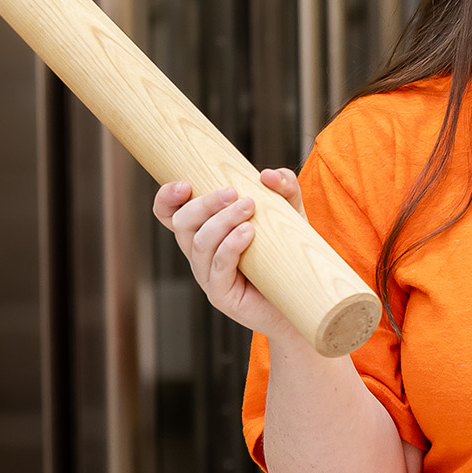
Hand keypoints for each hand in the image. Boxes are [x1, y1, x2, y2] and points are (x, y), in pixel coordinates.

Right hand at [152, 168, 308, 335]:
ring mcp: (208, 275)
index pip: (171, 214)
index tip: (184, 184)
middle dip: (204, 204)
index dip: (167, 199)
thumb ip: (283, 189)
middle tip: (233, 192)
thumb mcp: (289, 213)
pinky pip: (218, 267)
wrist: (305, 298)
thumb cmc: (289, 253)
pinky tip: (248, 233)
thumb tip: (268, 175)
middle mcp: (201, 253)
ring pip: (199, 243)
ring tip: (249, 207)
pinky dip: (230, 246)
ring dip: (222, 221)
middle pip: (182, 224)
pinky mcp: (221, 295)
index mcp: (206, 231)